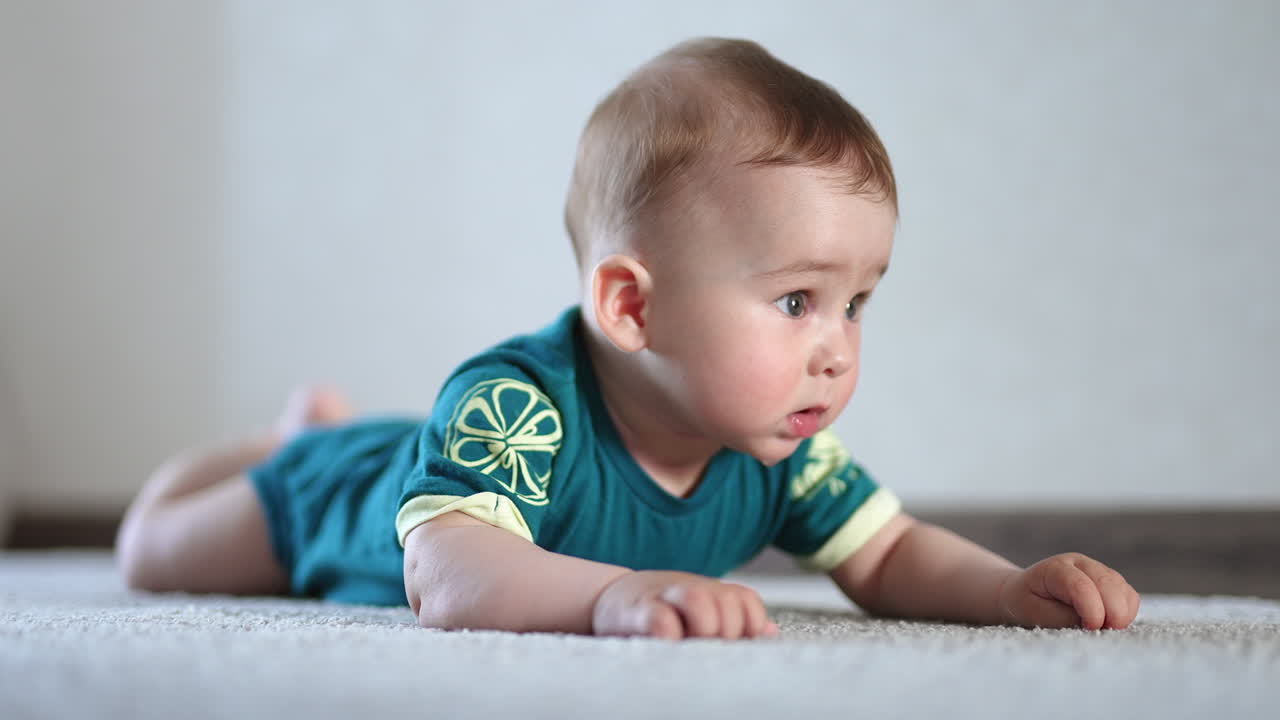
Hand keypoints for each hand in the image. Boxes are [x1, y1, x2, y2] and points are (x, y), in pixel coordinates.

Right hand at [592, 571, 778, 639]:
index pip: (746, 600)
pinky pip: (661, 620)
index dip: (751, 622)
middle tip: (708, 645)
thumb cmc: (662, 611)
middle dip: (726, 630)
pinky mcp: (637, 613)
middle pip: (727, 601)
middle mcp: (691, 589)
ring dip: (702, 626)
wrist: (610, 597)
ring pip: (698, 600)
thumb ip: (734, 618)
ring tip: (690, 643)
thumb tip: (770, 631)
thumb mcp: (701, 610)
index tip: (738, 641)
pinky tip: (668, 644)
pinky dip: (670, 633)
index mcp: (710, 591)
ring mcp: (663, 597)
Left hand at [998, 553, 1140, 629]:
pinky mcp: (1110, 582)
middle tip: (1100, 633)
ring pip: (1123, 590)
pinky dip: (1126, 612)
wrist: (1023, 594)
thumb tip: (1095, 624)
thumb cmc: (1026, 605)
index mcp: (1056, 569)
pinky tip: (1110, 623)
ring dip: (1120, 614)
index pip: (1081, 586)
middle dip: (1112, 614)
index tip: (1090, 630)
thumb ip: (1064, 618)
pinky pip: (1130, 596)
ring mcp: (1097, 570)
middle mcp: (1079, 564)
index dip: (1092, 611)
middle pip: (1108, 584)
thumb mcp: (1035, 614)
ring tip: (1103, 629)